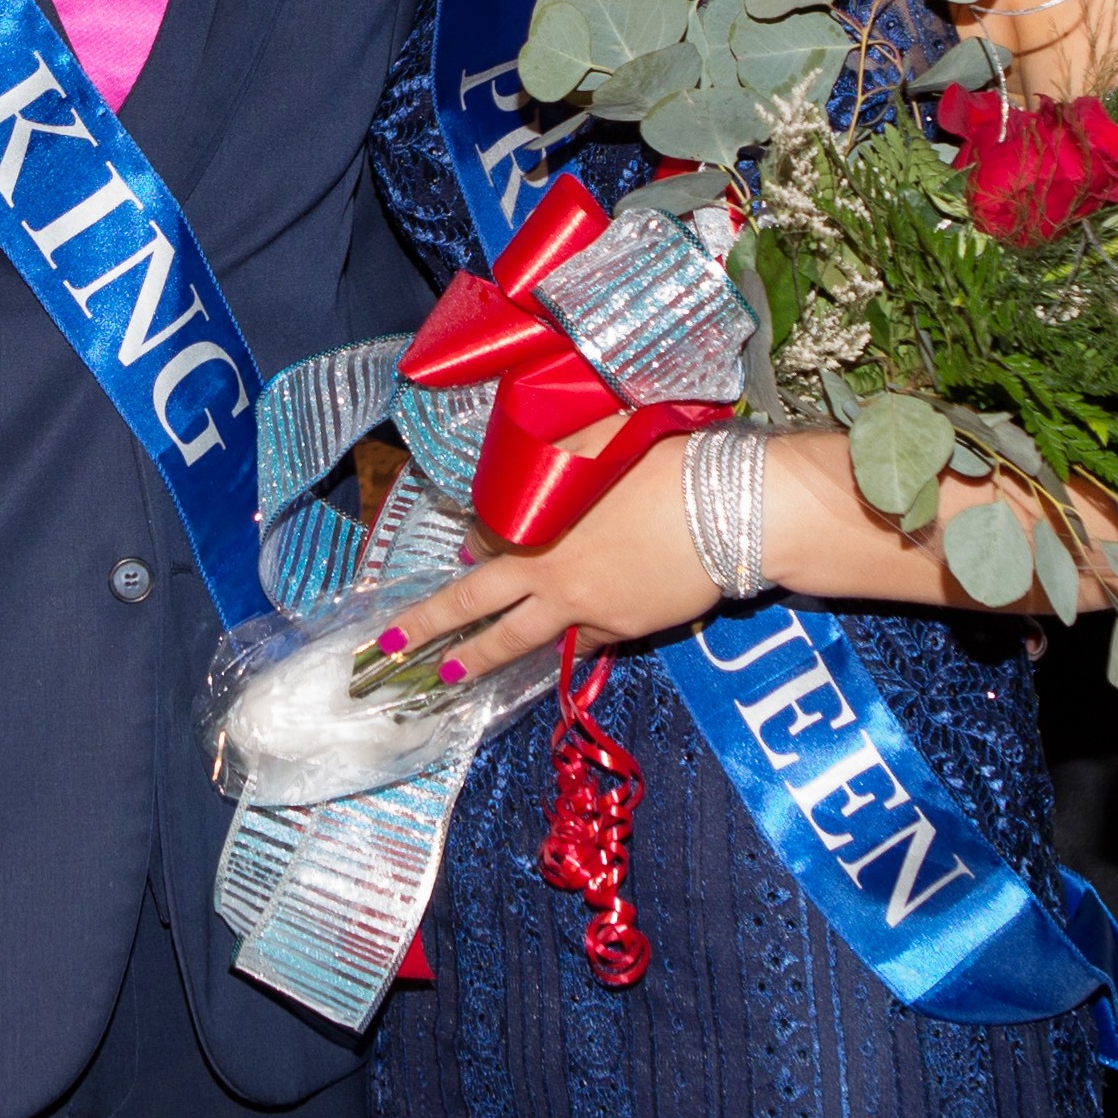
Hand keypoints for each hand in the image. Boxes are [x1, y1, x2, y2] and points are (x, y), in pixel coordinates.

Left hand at [387, 436, 715, 684]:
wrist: (727, 509)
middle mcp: (549, 572)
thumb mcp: (597, 439)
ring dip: (480, 658)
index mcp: (536, 523)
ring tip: (448, 678)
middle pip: (475, 606)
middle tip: (391, 648)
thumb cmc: (663, 462)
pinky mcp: (623, 628)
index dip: (471, 544)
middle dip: (428, 627)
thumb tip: (529, 452)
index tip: (465, 549)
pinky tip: (567, 643)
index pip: (483, 541)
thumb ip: (552, 455)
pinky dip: (569, 641)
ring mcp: (585, 608)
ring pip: (521, 640)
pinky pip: (583, 642)